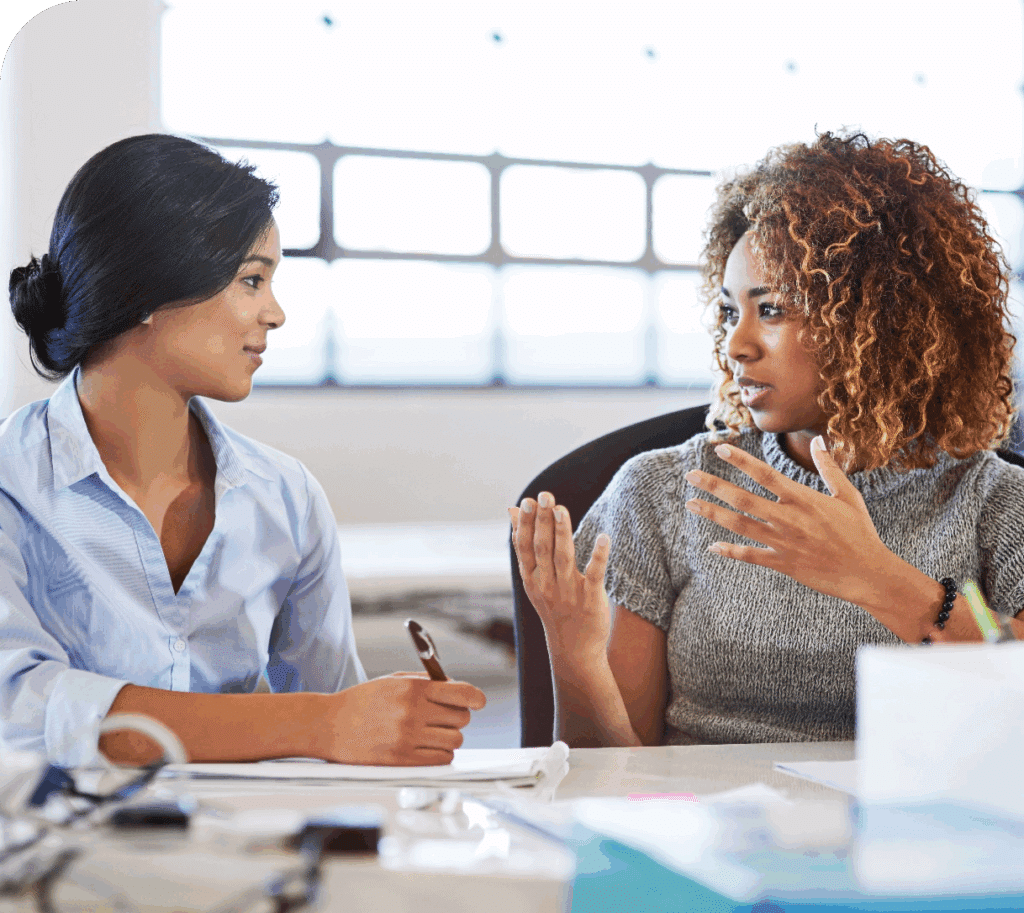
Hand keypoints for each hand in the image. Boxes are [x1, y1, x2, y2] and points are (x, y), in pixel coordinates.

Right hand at [317, 673, 485, 765]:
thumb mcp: (393, 680)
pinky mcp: (402, 761)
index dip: (475, 697)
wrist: (329, 725)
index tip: (478, 701)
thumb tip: (457, 688)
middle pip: (462, 718)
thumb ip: (426, 682)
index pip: (461, 693)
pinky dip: (439, 754)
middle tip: (442, 717)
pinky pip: (441, 760)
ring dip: (448, 737)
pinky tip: (426, 747)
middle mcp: (412, 713)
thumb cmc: (362, 701)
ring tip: (431, 733)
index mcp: (412, 689)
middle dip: (456, 716)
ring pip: (455, 740)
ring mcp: (407, 738)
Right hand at [510, 493, 611, 662]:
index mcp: (531, 578)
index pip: (524, 547)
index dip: (524, 524)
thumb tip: (510, 510)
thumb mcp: (534, 578)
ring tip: (561, 509)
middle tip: (544, 495)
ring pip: (563, 557)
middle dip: (542, 521)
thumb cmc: (554, 606)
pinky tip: (603, 537)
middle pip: (542, 548)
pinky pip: (594, 574)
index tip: (525, 501)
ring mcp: (568, 592)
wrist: (574, 649)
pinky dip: (598, 556)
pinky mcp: (590, 599)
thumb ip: (525, 544)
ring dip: (562, 532)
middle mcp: (546, 584)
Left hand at [683, 436, 904, 612]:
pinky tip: (712, 546)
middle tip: (690, 476)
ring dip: (713, 514)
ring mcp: (783, 542)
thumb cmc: (860, 532)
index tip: (719, 449)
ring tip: (690, 504)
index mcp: (802, 499)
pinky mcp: (783, 563)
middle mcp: (788, 519)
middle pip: (743, 499)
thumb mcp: (848, 496)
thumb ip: (829, 467)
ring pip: (740, 525)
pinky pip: (751, 556)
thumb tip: (819, 439)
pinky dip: (730, 552)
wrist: (868, 573)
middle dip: (714, 486)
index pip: (765, 474)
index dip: (740, 461)